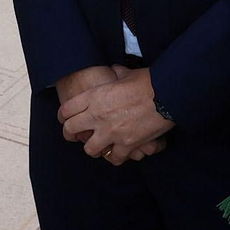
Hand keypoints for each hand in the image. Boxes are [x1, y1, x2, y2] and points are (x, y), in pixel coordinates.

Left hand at [57, 67, 173, 164]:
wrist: (166, 94)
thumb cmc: (147, 81)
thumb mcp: (126, 73)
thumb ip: (115, 74)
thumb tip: (114, 70)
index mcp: (95, 96)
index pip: (67, 109)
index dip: (62, 115)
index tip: (64, 119)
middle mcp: (98, 115)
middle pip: (71, 129)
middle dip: (69, 134)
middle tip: (73, 136)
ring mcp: (111, 132)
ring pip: (89, 149)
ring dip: (93, 148)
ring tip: (97, 147)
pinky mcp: (127, 144)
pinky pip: (114, 158)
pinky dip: (115, 156)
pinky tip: (117, 153)